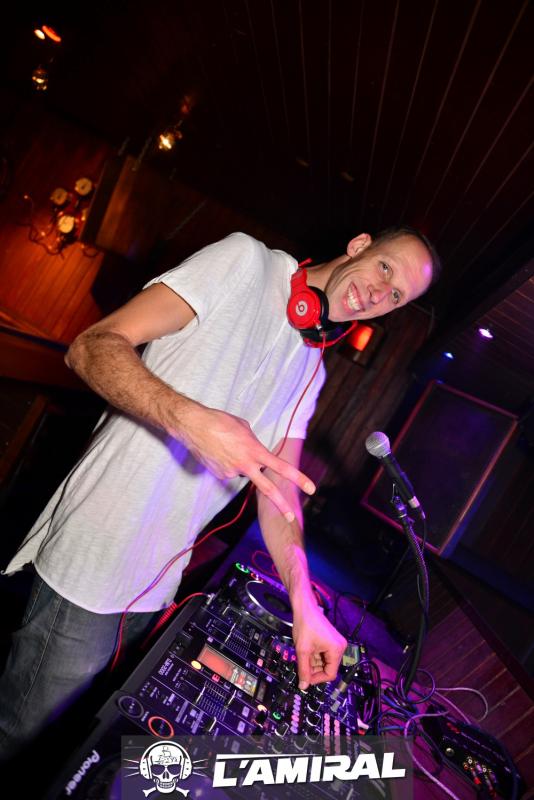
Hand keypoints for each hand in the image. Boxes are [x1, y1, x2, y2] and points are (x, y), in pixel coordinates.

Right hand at [176, 404, 314, 518]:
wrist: (194, 426)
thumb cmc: (220, 421)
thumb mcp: (244, 428)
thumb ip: (254, 443)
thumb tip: (254, 453)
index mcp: (255, 451)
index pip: (281, 467)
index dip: (298, 478)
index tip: (311, 488)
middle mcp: (245, 465)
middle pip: (267, 489)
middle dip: (281, 504)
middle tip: (292, 516)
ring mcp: (231, 473)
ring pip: (242, 472)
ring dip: (238, 462)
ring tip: (225, 445)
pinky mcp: (219, 475)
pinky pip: (229, 471)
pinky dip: (226, 463)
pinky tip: (218, 452)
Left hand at [292, 605, 346, 688]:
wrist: (305, 608)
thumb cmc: (305, 624)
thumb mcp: (302, 650)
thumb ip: (303, 670)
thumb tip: (303, 686)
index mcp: (336, 650)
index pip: (330, 674)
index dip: (317, 679)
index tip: (306, 679)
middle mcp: (340, 647)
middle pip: (328, 668)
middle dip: (314, 669)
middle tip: (302, 666)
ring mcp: (336, 644)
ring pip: (325, 662)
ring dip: (313, 663)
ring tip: (303, 655)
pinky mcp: (332, 641)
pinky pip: (324, 655)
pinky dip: (315, 656)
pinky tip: (307, 651)